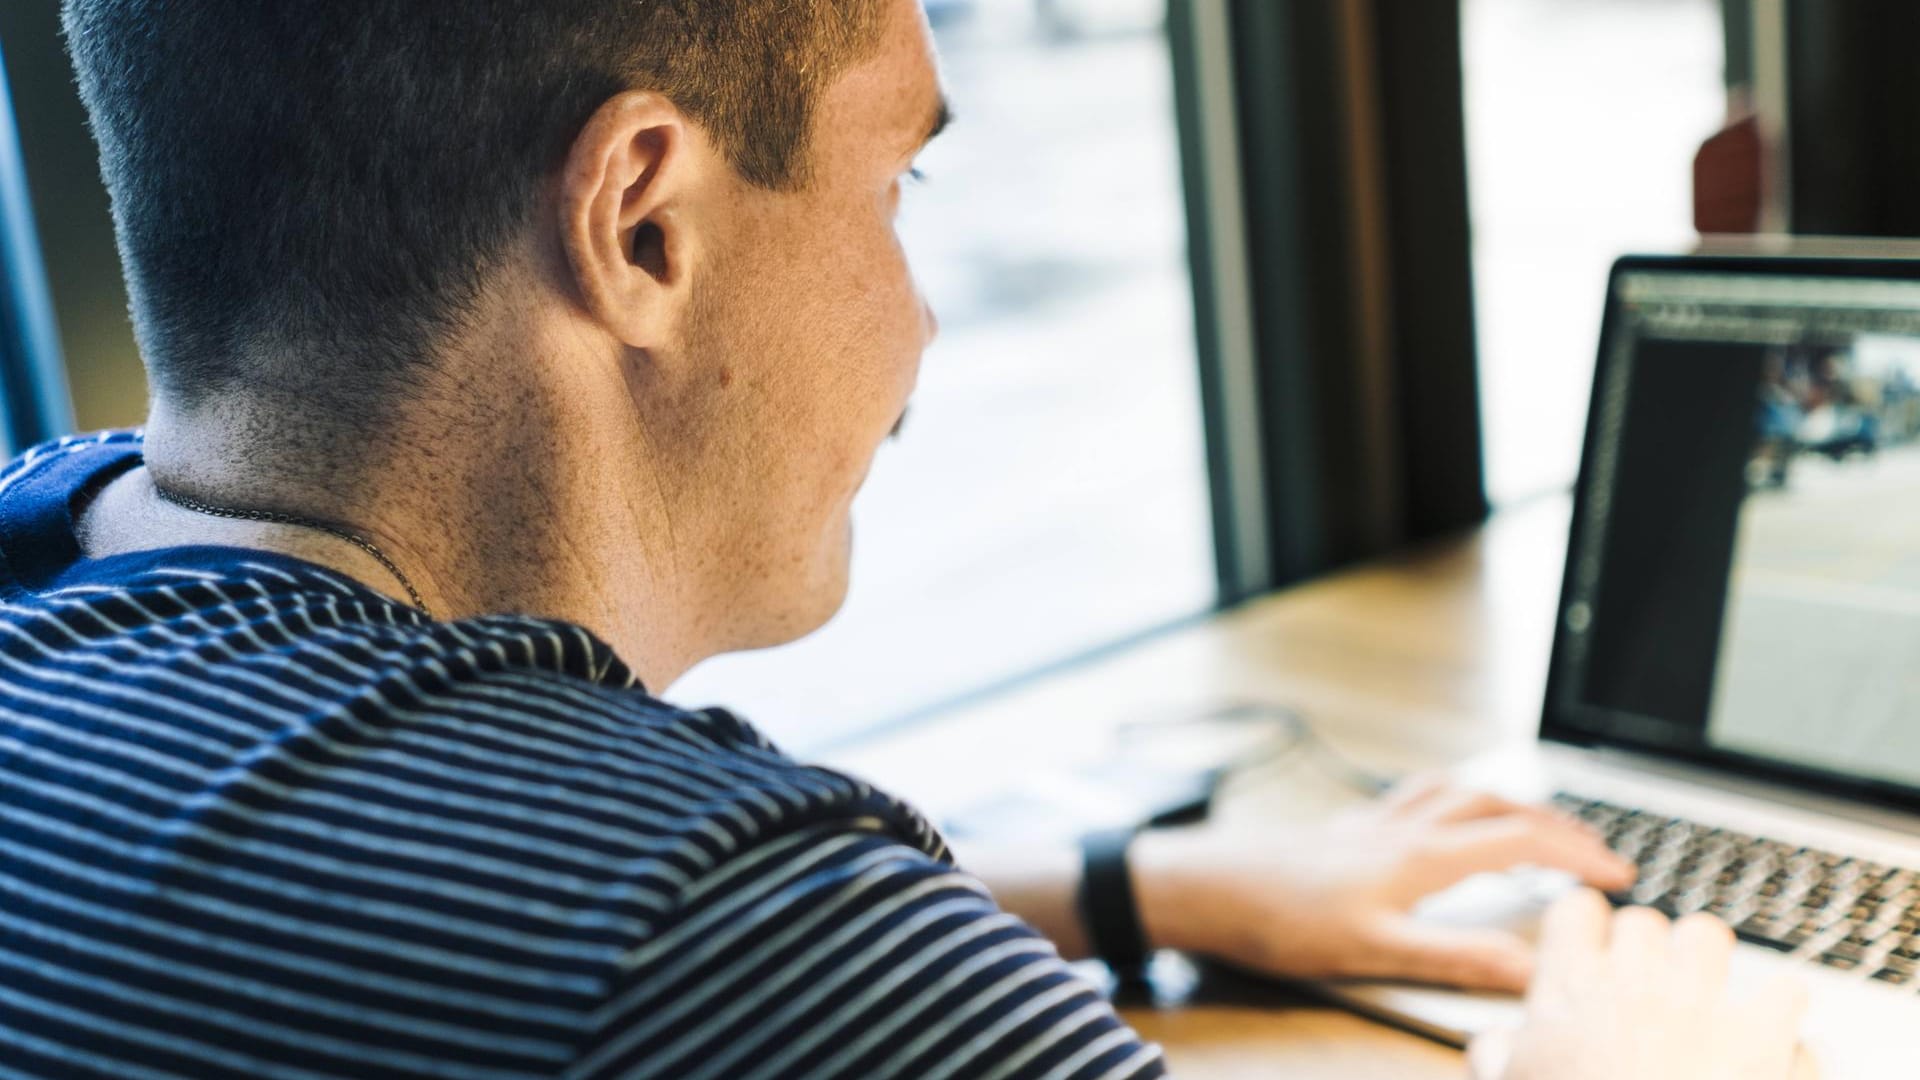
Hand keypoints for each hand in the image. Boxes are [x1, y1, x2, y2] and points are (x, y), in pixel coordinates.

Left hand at [1128, 777, 1635, 990]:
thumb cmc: (1283, 918)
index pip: (1521, 840)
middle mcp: (1402, 826)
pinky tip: (1441, 812)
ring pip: (1457, 790)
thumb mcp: (1377, 951)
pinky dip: (1451, 795)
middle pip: (1498, 805)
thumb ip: (1456, 957)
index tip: (1618, 875)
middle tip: (1595, 850)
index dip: (1577, 854)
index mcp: (1421, 856)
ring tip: (1535, 820)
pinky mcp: (1346, 826)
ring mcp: (1373, 821)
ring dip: (1506, 800)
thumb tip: (1531, 967)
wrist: (1209, 885)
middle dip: (1556, 823)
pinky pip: (1416, 794)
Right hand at [1468, 890, 1814, 1078]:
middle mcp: (1636, 980)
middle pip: (1643, 920)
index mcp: (1571, 989)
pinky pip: (1785, 989)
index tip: (1589, 946)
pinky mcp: (1764, 1032)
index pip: (1577, 910)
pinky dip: (1780, 1011)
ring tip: (1703, 995)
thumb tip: (1490, 1042)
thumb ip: (1495, 1056)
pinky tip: (1768, 1033)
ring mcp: (1703, 1001)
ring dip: (1706, 961)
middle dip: (1645, 949)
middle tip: (1644, 988)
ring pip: (1707, 933)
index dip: (1584, 927)